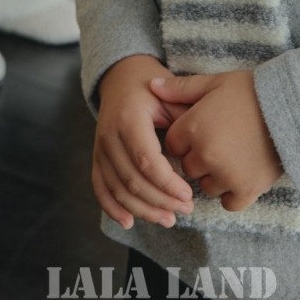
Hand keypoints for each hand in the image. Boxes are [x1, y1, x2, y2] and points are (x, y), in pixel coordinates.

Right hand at [93, 55, 194, 230]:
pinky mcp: (97, 156)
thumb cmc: (152, 87)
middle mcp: (109, 134)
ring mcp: (99, 147)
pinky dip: (112, 208)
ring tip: (169, 219)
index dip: (167, 183)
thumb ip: (184, 121)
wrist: (121, 77)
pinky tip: (128, 222)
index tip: (189, 195)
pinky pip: (100, 187)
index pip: (146, 160)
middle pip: (132, 180)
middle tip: (186, 209)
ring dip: (143, 210)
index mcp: (129, 117)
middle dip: (160, 200)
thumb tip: (202, 152)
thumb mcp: (170, 95)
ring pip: (118, 189)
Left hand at [152, 70, 283, 212]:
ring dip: (215, 176)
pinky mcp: (247, 190)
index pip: (173, 144)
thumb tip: (152, 85)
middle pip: (188, 168)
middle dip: (198, 158)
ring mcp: (226, 175)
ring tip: (234, 155)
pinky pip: (228, 203)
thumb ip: (181, 88)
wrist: (294, 108)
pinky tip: (241, 175)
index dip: (186, 137)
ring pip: (206, 186)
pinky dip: (233, 193)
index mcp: (193, 127)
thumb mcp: (214, 82)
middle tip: (220, 141)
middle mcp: (205, 154)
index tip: (202, 129)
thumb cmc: (252, 91)